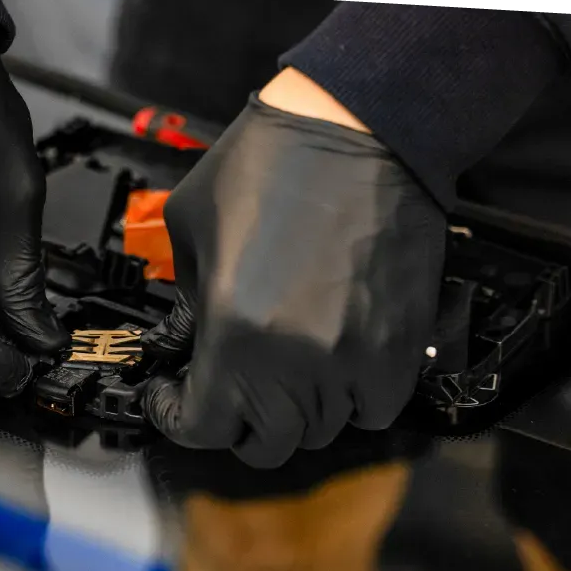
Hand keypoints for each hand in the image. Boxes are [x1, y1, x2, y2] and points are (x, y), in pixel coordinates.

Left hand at [141, 74, 446, 467]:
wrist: (359, 127)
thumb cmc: (273, 164)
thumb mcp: (191, 231)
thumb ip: (185, 301)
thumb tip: (184, 341)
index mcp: (234, 332)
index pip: (201, 427)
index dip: (176, 418)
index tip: (172, 400)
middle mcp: (296, 361)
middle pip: (263, 443)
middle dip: (233, 423)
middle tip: (223, 393)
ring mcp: (354, 361)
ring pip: (318, 431)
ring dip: (291, 412)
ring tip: (280, 372)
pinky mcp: (399, 348)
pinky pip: (374, 410)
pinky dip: (349, 401)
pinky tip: (332, 367)